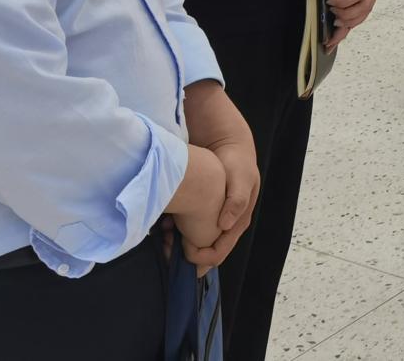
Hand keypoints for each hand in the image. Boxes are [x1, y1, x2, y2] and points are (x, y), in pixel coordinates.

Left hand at [164, 145, 227, 270]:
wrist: (229, 144)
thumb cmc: (236, 162)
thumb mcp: (240, 179)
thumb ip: (236, 201)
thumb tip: (225, 225)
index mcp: (237, 223)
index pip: (217, 255)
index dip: (198, 259)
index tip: (181, 250)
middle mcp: (226, 227)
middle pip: (204, 255)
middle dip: (183, 255)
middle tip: (166, 245)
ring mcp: (215, 221)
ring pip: (194, 246)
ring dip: (176, 245)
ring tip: (163, 234)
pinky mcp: (203, 214)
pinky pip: (187, 233)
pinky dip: (174, 233)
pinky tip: (165, 223)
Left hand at [326, 0, 381, 48]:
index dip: (345, 1)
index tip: (330, 2)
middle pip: (364, 7)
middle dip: (347, 15)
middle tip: (332, 15)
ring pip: (365, 12)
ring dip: (351, 21)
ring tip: (335, 26)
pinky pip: (362, 10)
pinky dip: (353, 21)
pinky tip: (342, 27)